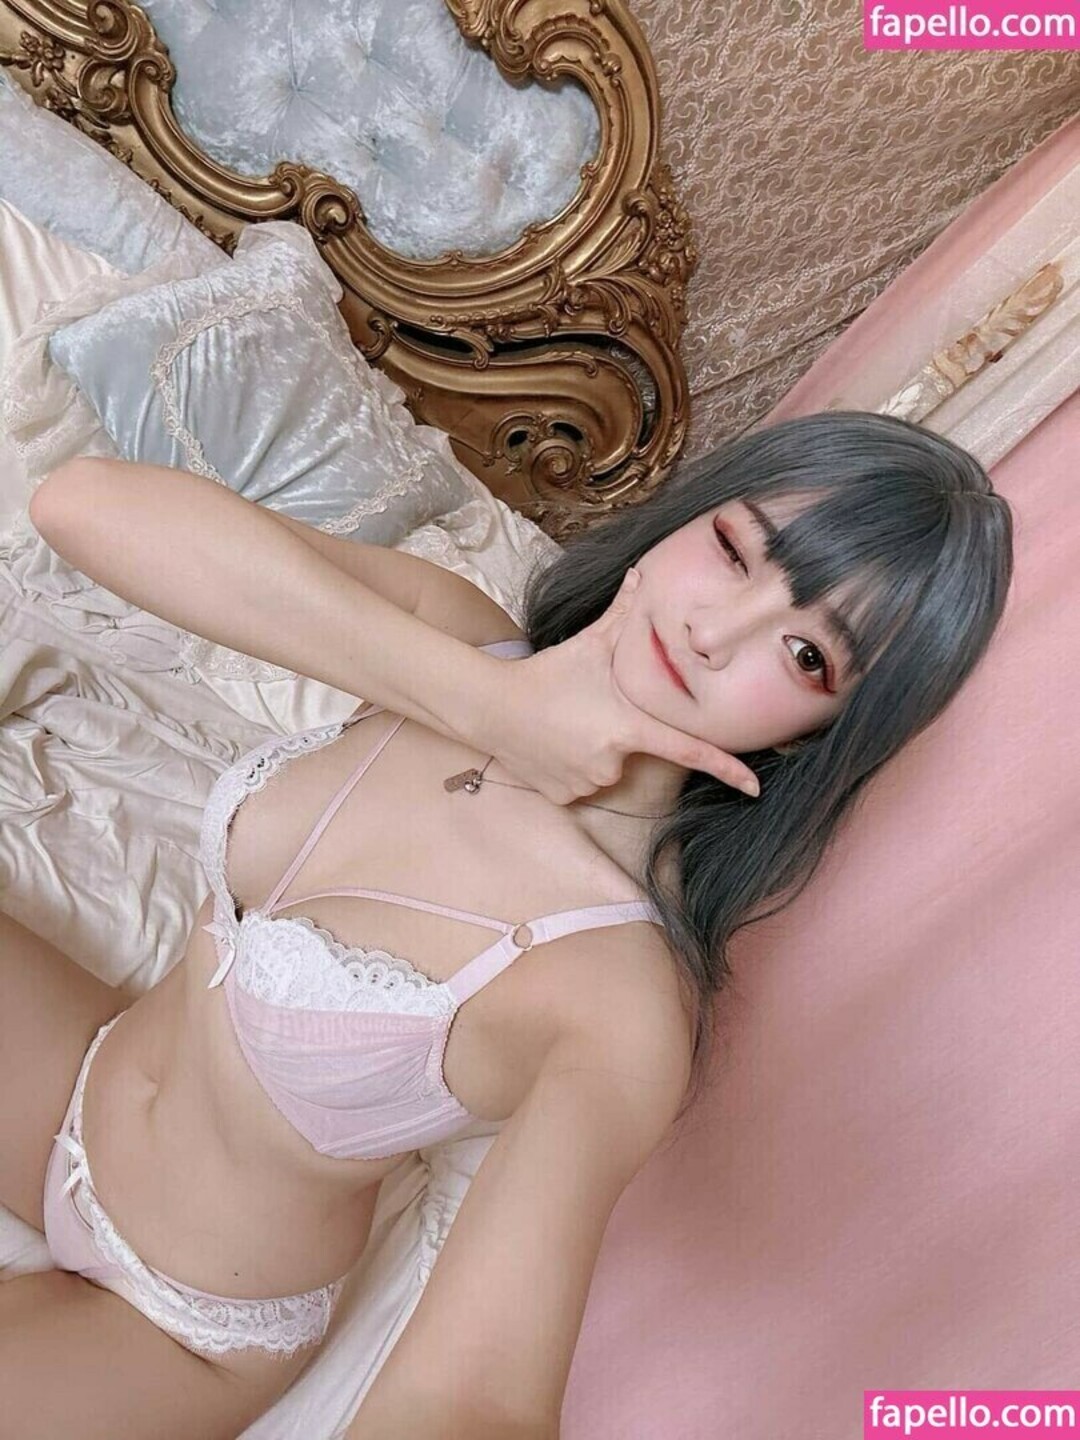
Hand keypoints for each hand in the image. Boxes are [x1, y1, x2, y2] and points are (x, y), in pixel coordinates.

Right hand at [477, 569, 760, 804]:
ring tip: (565, 726)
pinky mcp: (566, 798)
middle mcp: (614, 762)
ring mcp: (589, 783)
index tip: (755, 786)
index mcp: (629, 725)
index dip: (727, 769)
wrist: (490, 707)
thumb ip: (621, 614)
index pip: (690, 751)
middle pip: (635, 753)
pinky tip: (551, 746)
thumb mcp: (589, 645)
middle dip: (619, 734)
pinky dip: (573, 768)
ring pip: (607, 771)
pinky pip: (583, 785)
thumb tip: (640, 573)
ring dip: (595, 751)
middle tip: (586, 711)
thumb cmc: (545, 674)